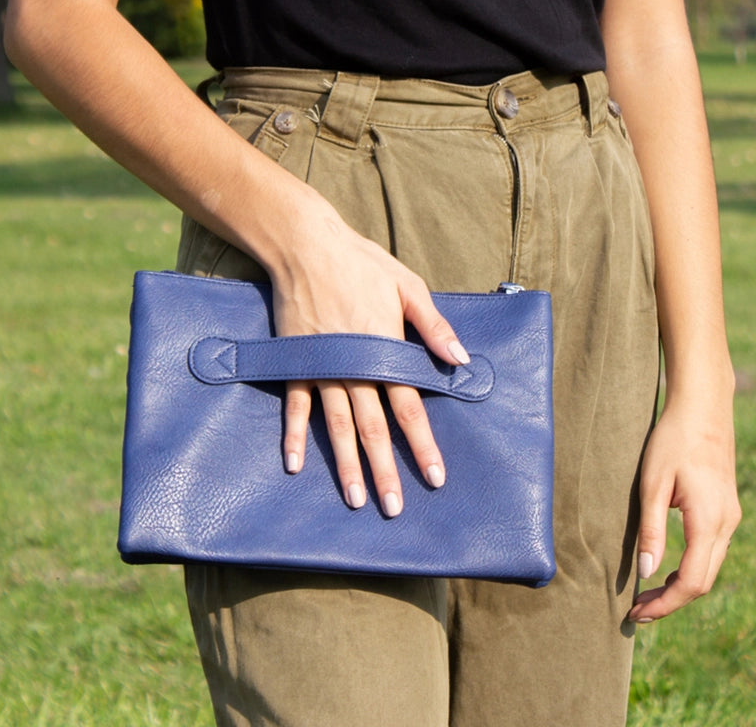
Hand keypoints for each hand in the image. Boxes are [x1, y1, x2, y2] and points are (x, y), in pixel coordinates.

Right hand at [268, 210, 467, 516]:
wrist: (308, 247)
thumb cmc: (363, 264)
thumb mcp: (409, 286)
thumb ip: (434, 326)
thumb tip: (462, 361)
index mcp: (385, 350)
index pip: (409, 408)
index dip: (422, 445)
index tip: (435, 477)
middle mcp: (354, 366)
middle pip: (372, 428)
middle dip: (384, 470)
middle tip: (392, 507)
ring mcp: (322, 366)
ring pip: (336, 425)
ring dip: (345, 464)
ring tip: (354, 498)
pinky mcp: (297, 361)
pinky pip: (295, 405)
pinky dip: (293, 435)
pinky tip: (294, 464)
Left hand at [628, 395, 740, 622]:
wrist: (703, 407)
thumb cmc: (672, 440)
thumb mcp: (653, 483)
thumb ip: (652, 530)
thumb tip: (648, 574)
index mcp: (709, 521)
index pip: (692, 582)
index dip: (666, 604)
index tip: (638, 613)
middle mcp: (727, 524)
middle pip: (704, 582)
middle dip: (671, 601)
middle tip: (638, 611)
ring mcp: (730, 517)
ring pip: (710, 568)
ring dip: (681, 586)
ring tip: (648, 594)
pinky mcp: (726, 509)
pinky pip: (711, 551)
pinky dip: (690, 567)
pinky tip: (668, 567)